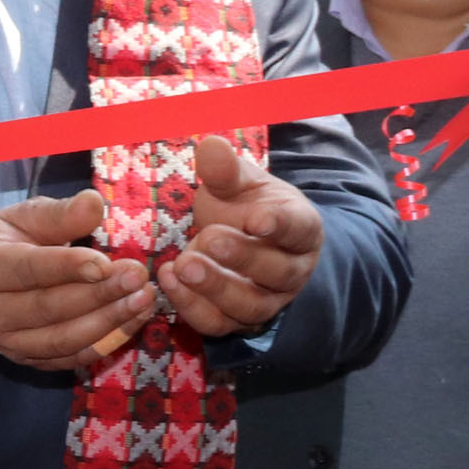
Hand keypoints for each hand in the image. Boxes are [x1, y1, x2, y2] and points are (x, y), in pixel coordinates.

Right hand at [0, 191, 152, 370]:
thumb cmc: (3, 243)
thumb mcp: (22, 218)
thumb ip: (58, 214)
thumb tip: (94, 202)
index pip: (28, 269)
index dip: (67, 267)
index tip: (106, 263)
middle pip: (48, 308)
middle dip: (98, 295)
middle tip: (138, 278)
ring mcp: (10, 341)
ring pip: (62, 339)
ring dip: (108, 323)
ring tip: (143, 300)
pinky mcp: (30, 360)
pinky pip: (71, 358)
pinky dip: (106, 343)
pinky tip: (134, 321)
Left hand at [156, 135, 323, 338]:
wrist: (240, 240)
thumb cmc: (244, 206)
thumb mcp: (238, 184)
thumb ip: (225, 170)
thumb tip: (210, 145)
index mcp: (301, 229)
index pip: (299, 230)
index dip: (281, 226)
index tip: (258, 219)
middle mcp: (291, 270)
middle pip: (275, 272)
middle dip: (241, 257)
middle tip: (206, 238)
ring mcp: (266, 300)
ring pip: (249, 305)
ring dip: (214, 287)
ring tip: (182, 264)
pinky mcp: (236, 320)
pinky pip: (218, 323)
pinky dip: (192, 306)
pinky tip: (167, 279)